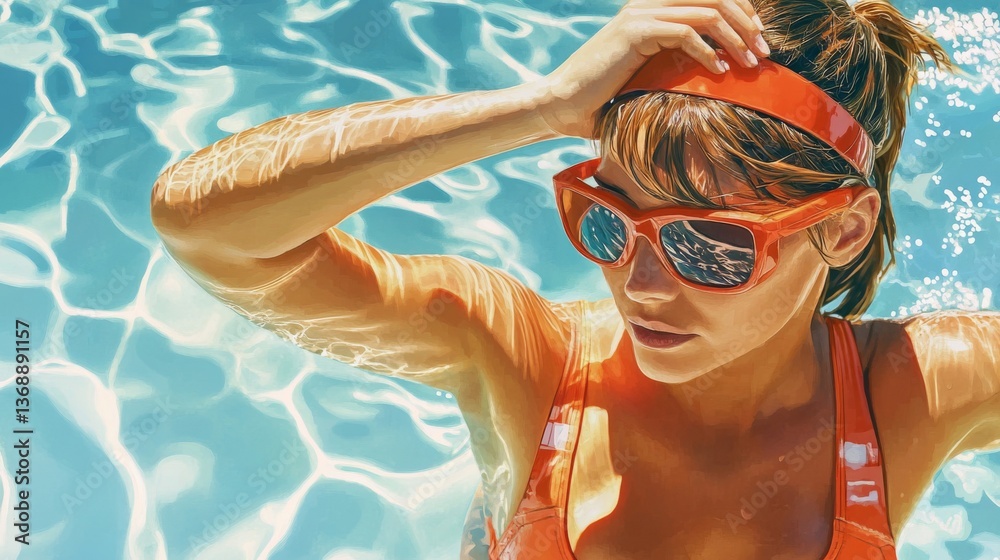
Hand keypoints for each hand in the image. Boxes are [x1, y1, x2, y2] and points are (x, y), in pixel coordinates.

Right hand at [533, 0, 770, 138]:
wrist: (563, 104)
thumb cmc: (604, 99)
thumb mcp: (649, 75)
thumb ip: (677, 63)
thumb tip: (719, 73)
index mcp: (653, 9)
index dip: (742, 13)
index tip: (759, 43)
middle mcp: (648, 4)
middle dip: (747, 24)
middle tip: (764, 53)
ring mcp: (641, 15)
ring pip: (707, 12)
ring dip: (736, 38)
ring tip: (750, 64)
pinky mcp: (635, 32)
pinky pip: (686, 33)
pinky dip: (709, 52)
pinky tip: (720, 72)